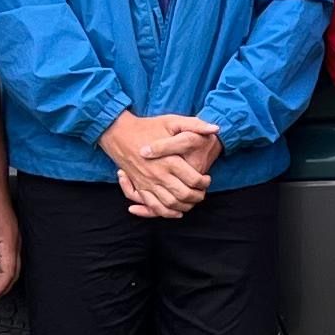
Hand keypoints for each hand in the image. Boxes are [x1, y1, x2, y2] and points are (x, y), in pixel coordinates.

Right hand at [104, 109, 218, 216]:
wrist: (119, 133)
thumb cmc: (148, 126)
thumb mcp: (172, 121)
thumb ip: (195, 125)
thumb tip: (216, 129)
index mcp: (169, 160)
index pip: (194, 179)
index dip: (205, 182)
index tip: (207, 179)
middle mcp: (159, 174)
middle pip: (184, 194)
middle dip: (197, 196)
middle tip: (202, 192)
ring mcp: (148, 183)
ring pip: (170, 203)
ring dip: (185, 206)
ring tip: (192, 200)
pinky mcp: (140, 187)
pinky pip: (153, 206)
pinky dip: (166, 213)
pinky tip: (177, 211)